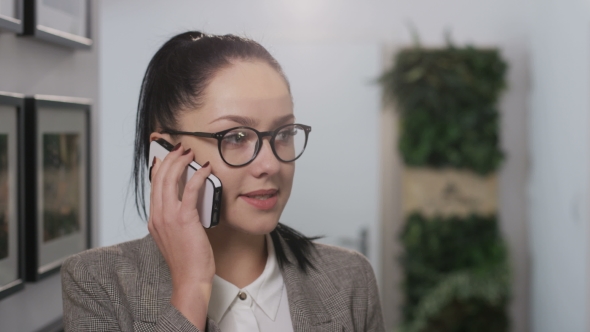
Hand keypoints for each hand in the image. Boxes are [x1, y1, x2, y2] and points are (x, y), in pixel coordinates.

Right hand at [149, 143, 213, 328]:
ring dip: (180, 162)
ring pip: (170, 180)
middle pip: (159, 178)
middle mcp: (158, 216)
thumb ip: (177, 220)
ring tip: (189, 153)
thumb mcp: (176, 237)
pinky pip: (189, 189)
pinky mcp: (184, 218)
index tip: (167, 157)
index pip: (154, 187)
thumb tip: (187, 205)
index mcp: (155, 220)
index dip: (160, 168)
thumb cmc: (187, 261)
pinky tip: (206, 169)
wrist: (189, 279)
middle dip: (170, 159)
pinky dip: (198, 175)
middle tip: (180, 149)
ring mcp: (168, 217)